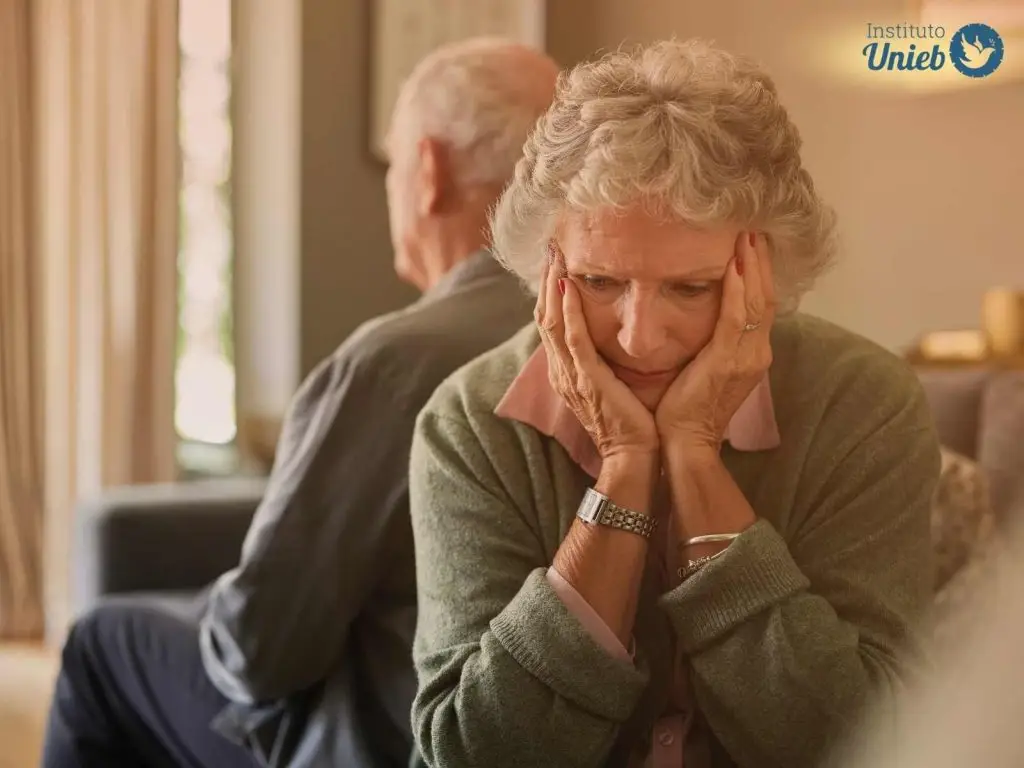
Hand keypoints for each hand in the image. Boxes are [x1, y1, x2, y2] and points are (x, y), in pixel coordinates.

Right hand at [536, 244, 658, 460]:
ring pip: (551, 322)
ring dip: (551, 286)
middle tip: (550, 246)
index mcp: (567, 371)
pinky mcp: (586, 380)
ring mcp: (571, 375)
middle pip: (543, 316)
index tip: (557, 259)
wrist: (636, 455)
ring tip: (554, 255)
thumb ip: (607, 359)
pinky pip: (572, 340)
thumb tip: (615, 333)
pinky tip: (568, 286)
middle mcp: (562, 370)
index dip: (550, 289)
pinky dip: (567, 311)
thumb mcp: (613, 383)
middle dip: (545, 280)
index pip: (551, 322)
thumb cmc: (632, 422)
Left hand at [655, 231, 775, 451]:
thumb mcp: (707, 367)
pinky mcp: (728, 361)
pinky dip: (737, 290)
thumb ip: (715, 341)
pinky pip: (737, 318)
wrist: (686, 441)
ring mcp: (746, 358)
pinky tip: (733, 266)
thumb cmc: (687, 406)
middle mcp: (757, 353)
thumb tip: (705, 313)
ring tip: (747, 236)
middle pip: (766, 297)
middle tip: (755, 228)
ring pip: (757, 303)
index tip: (753, 243)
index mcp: (752, 354)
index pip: (761, 304)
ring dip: (752, 267)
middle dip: (761, 262)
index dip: (760, 273)